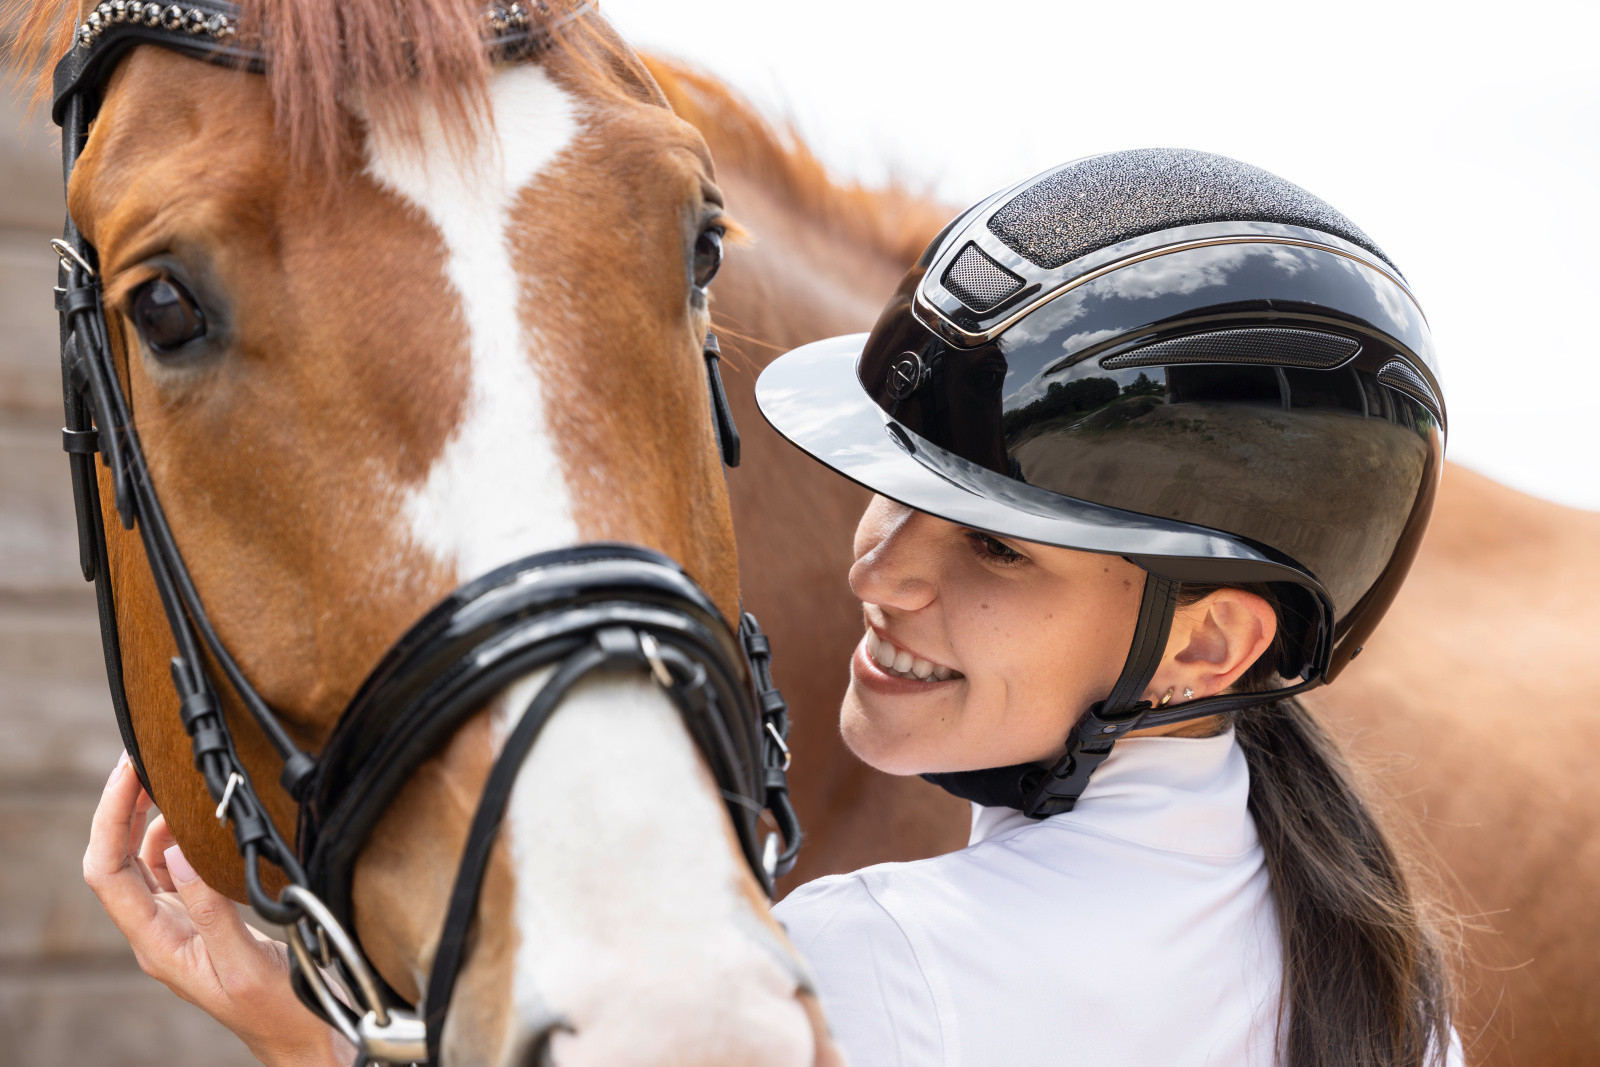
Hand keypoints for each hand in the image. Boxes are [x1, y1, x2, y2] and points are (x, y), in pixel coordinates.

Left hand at [83, 752, 354, 1066]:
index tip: (128, 772)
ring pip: (142, 861)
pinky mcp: (202, 919)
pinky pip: (174, 868)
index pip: (107, 871)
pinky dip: (177, 834)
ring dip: (146, 817)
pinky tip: (197, 815)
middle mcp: (158, 931)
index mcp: (156, 943)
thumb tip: (179, 850)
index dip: (109, 818)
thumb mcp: (245, 961)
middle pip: (116, 859)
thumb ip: (211, 908)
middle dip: (120, 808)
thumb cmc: (276, 1010)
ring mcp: (178, 924)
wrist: (302, 1035)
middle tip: (141, 759)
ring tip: (165, 777)